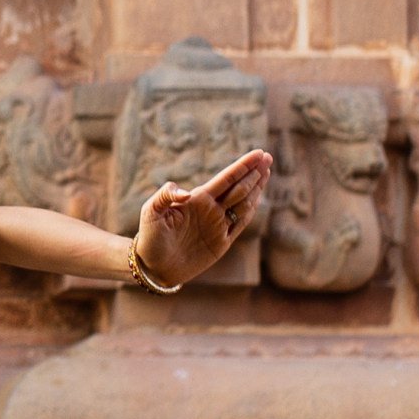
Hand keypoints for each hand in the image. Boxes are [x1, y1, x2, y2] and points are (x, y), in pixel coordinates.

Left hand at [134, 151, 273, 286]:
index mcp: (198, 199)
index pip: (226, 178)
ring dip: (256, 188)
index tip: (258, 153)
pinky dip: (251, 211)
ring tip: (266, 172)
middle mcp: (211, 209)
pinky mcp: (222, 243)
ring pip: (243, 203)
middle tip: (268, 157)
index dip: (243, 166)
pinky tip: (258, 198)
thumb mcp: (151, 211)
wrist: (153, 265)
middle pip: (238, 187)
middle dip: (253, 173)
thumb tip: (187, 193)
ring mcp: (218, 225)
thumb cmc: (150, 236)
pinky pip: (240, 224)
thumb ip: (165, 195)